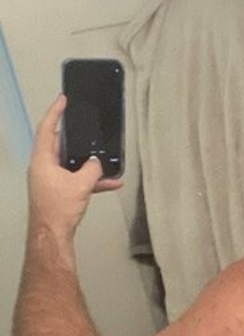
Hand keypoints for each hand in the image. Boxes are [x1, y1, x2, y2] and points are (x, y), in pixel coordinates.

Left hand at [27, 96, 121, 238]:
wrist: (52, 235)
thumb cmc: (58, 209)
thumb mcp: (81, 185)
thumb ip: (92, 169)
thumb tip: (97, 162)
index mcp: (42, 160)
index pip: (47, 129)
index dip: (55, 112)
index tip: (63, 100)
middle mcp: (43, 168)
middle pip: (59, 144)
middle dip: (74, 136)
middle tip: (84, 124)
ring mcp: (50, 180)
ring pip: (70, 163)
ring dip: (87, 162)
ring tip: (104, 157)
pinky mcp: (58, 191)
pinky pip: (76, 179)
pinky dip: (91, 179)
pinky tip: (110, 183)